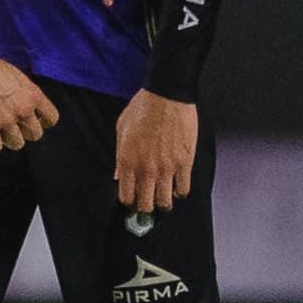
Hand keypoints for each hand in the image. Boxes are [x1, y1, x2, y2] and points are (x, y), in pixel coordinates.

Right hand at [0, 45, 59, 151]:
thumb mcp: (17, 77)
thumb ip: (26, 95)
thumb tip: (30, 109)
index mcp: (33, 94)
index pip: (52, 118)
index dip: (43, 122)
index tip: (34, 120)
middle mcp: (23, 109)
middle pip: (36, 134)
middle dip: (25, 131)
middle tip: (14, 125)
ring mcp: (6, 120)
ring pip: (17, 144)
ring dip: (9, 138)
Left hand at [114, 88, 196, 210]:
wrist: (167, 95)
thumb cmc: (143, 108)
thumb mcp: (121, 129)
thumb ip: (119, 156)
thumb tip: (118, 175)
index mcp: (127, 161)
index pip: (126, 196)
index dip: (129, 202)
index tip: (133, 201)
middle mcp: (145, 169)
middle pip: (145, 204)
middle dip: (146, 207)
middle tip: (148, 203)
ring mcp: (166, 168)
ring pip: (165, 202)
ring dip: (163, 203)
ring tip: (164, 198)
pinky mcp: (184, 163)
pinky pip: (183, 189)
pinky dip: (180, 192)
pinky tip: (177, 187)